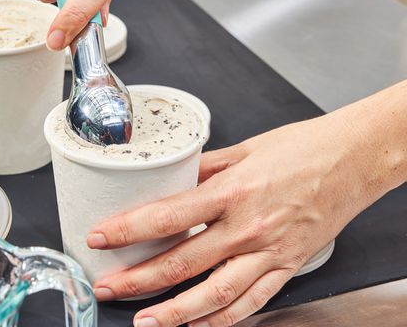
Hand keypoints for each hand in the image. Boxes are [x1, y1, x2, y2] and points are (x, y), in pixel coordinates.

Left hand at [86, 84, 406, 326]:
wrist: (355, 159)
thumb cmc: (304, 148)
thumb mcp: (245, 149)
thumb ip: (204, 168)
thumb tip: (172, 179)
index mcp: (232, 192)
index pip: (166, 217)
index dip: (127, 230)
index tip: (101, 237)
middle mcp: (248, 227)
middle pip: (181, 263)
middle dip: (137, 280)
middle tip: (107, 286)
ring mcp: (268, 252)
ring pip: (213, 294)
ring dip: (174, 313)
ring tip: (143, 321)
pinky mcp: (287, 266)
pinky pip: (252, 302)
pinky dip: (222, 319)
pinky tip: (198, 326)